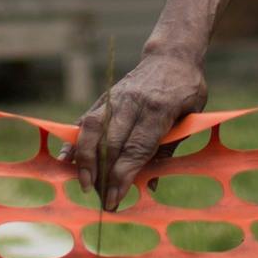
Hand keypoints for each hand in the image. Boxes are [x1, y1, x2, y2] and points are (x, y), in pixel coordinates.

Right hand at [59, 51, 207, 209]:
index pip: (136, 148)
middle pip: (112, 143)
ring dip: (85, 160)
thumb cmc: (186, 90)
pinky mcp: (105, 97)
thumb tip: (152, 187)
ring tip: (84, 185)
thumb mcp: (191, 117)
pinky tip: (66, 159)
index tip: (115, 199)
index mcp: (159, 109)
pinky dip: (74, 140)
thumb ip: (169, 150)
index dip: (123, 176)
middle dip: (104, 175)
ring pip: (93, 130)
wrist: (172, 55)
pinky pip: (86, 120)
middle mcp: (133, 103)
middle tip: (102, 201)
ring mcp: (116, 98)